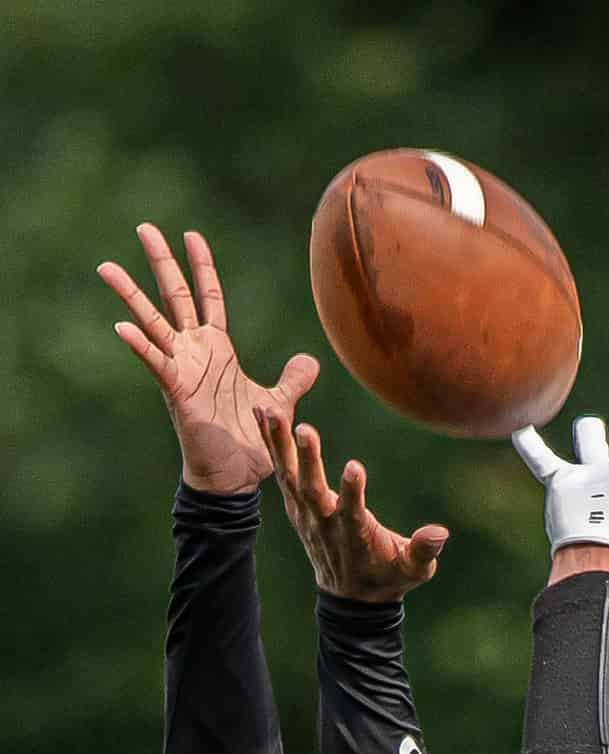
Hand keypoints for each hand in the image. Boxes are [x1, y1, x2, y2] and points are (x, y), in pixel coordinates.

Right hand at [98, 224, 317, 494]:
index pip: (209, 297)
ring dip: (130, 296)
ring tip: (106, 267)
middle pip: (175, 296)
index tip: (191, 235)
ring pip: (153, 324)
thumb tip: (310, 361)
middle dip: (161, 262)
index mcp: (218, 349)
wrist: (236, 478)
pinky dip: (140, 346)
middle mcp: (195, 352)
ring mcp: (182, 370)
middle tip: (144, 227)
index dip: (202, 267)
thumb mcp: (279, 404)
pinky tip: (120, 328)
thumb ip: (293, 381)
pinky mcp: (177, 392)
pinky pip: (156, 364)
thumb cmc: (251, 442)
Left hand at [257, 409, 448, 602]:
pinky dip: (270, 445)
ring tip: (270, 410)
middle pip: (313, 490)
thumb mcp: (413, 570)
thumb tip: (440, 533)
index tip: (354, 467)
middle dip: (309, 461)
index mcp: (355, 535)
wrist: (351, 597)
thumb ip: (424, 551)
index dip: (352, 492)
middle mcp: (326, 522)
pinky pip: (281, 472)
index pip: (353, 512)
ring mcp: (307, 514)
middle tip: (304, 429)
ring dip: (279, 445)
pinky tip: (262, 413)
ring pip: (291, 477)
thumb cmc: (388, 576)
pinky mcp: (297, 506)